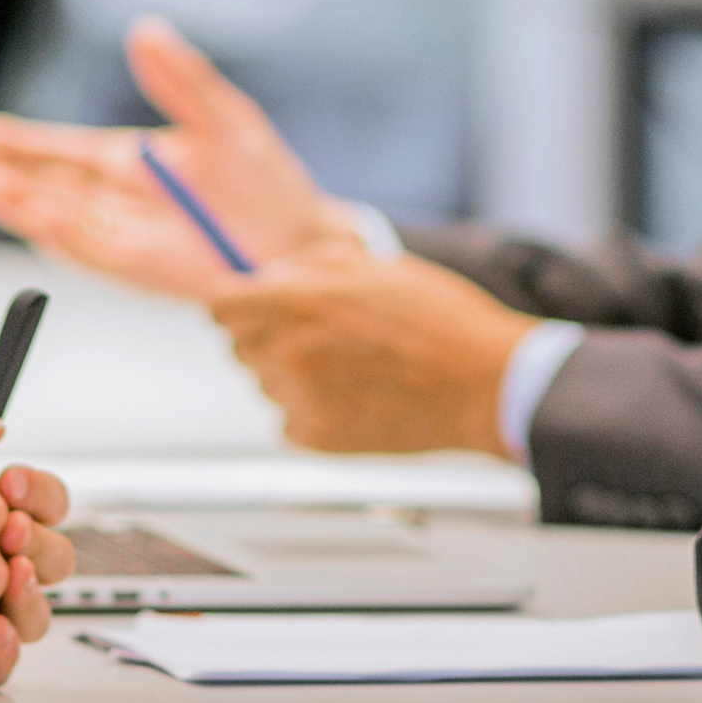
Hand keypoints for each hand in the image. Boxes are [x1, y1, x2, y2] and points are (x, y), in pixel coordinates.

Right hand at [0, 18, 351, 296]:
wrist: (296, 244)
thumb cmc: (264, 184)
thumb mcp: (223, 118)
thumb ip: (182, 79)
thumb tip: (146, 30)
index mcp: (131, 162)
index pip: (63, 151)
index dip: (21, 142)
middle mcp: (117, 200)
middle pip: (45, 185)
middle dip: (1, 173)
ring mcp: (122, 235)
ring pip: (54, 216)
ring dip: (15, 199)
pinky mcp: (136, 265)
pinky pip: (87, 247)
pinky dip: (56, 230)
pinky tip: (31, 213)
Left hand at [208, 248, 532, 456]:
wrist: (483, 384)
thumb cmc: (438, 318)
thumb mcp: (374, 265)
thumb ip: (310, 265)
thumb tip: (268, 275)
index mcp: (298, 300)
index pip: (218, 303)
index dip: (233, 299)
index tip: (247, 302)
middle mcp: (287, 350)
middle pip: (238, 344)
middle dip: (267, 333)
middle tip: (319, 332)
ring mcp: (299, 399)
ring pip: (265, 381)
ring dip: (291, 372)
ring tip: (351, 366)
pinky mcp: (315, 437)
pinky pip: (287, 417)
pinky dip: (311, 408)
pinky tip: (356, 396)